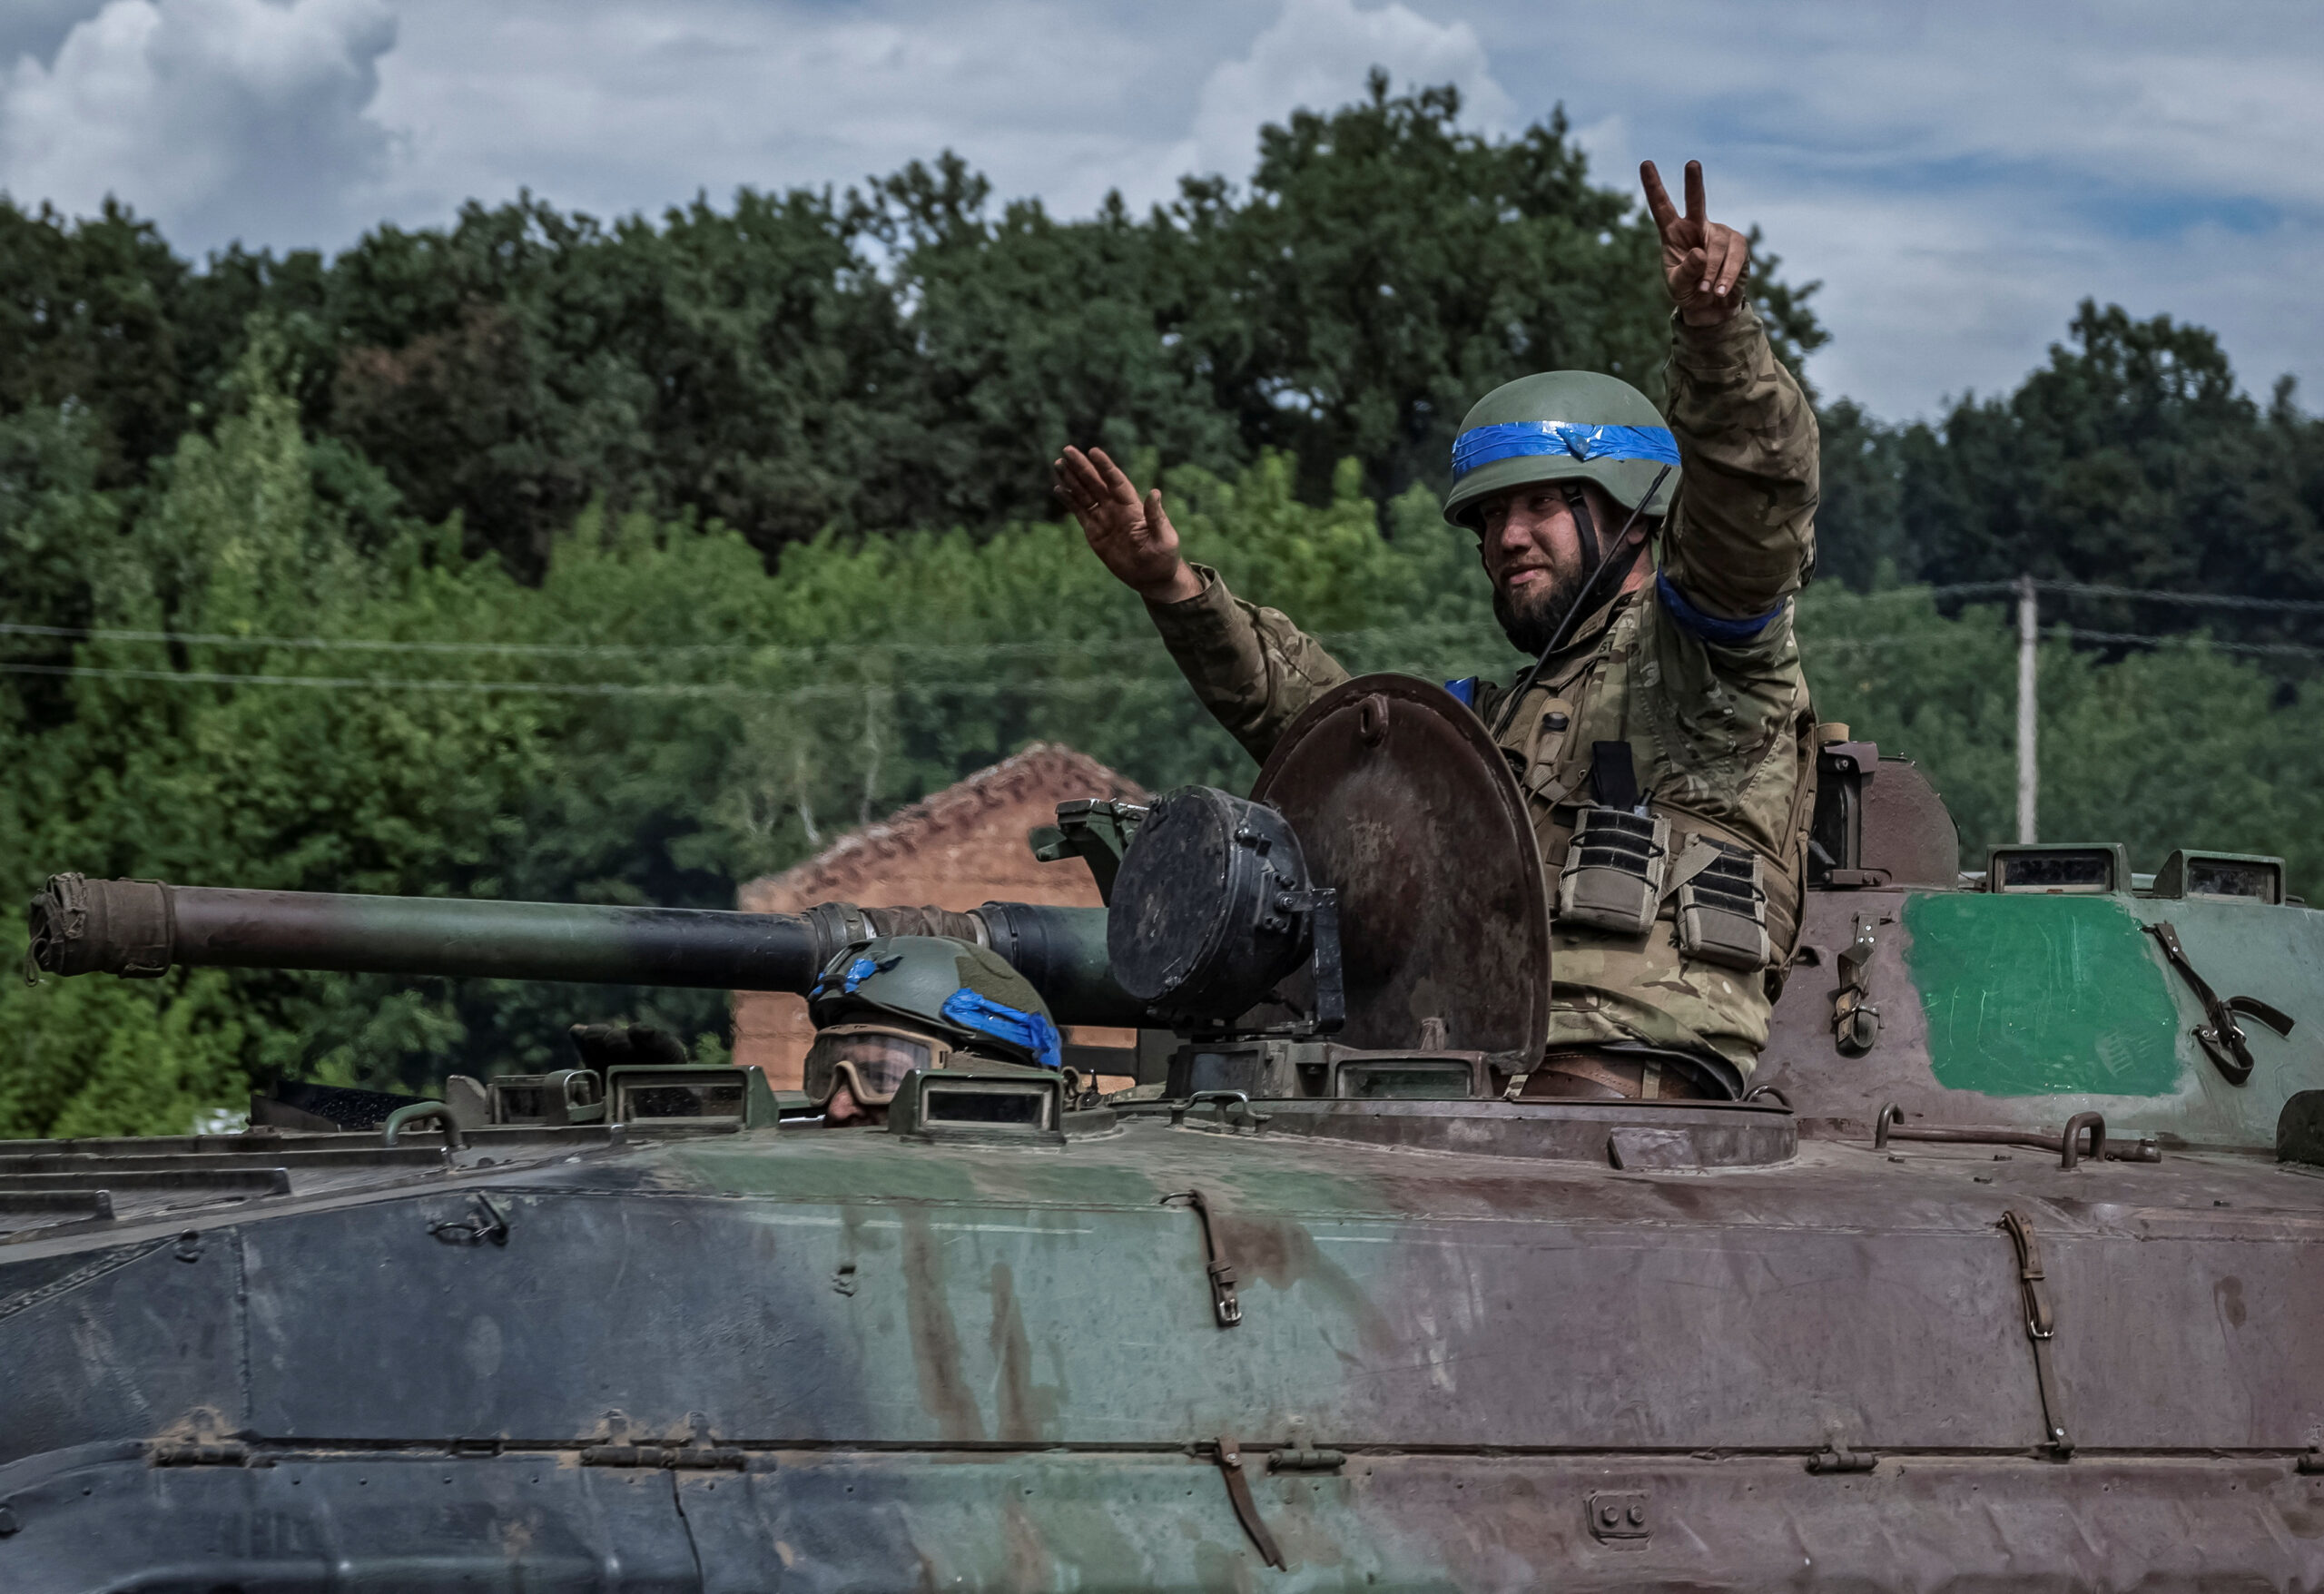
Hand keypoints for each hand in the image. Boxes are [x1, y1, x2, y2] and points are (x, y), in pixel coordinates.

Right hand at [1052, 446, 1202, 602]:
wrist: (1152, 577)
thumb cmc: (1163, 557)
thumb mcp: (1164, 537)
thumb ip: (1156, 516)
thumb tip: (1154, 493)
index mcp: (1132, 506)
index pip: (1116, 481)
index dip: (1105, 466)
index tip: (1093, 452)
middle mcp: (1116, 508)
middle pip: (1095, 483)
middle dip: (1081, 467)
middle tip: (1067, 450)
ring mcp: (1104, 519)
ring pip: (1084, 494)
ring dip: (1071, 479)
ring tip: (1058, 464)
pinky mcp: (1094, 532)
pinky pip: (1079, 512)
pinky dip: (1069, 500)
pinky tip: (1058, 489)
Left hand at [1640, 159, 1749, 325]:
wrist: (1711, 307)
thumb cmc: (1688, 291)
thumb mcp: (1678, 286)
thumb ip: (1685, 272)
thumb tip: (1700, 253)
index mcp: (1673, 233)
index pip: (1661, 207)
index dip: (1653, 187)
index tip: (1645, 163)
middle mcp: (1696, 226)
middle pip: (1696, 202)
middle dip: (1694, 183)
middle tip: (1692, 164)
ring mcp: (1719, 232)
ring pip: (1716, 246)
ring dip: (1711, 272)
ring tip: (1706, 290)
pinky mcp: (1738, 243)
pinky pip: (1734, 257)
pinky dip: (1726, 277)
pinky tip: (1720, 291)